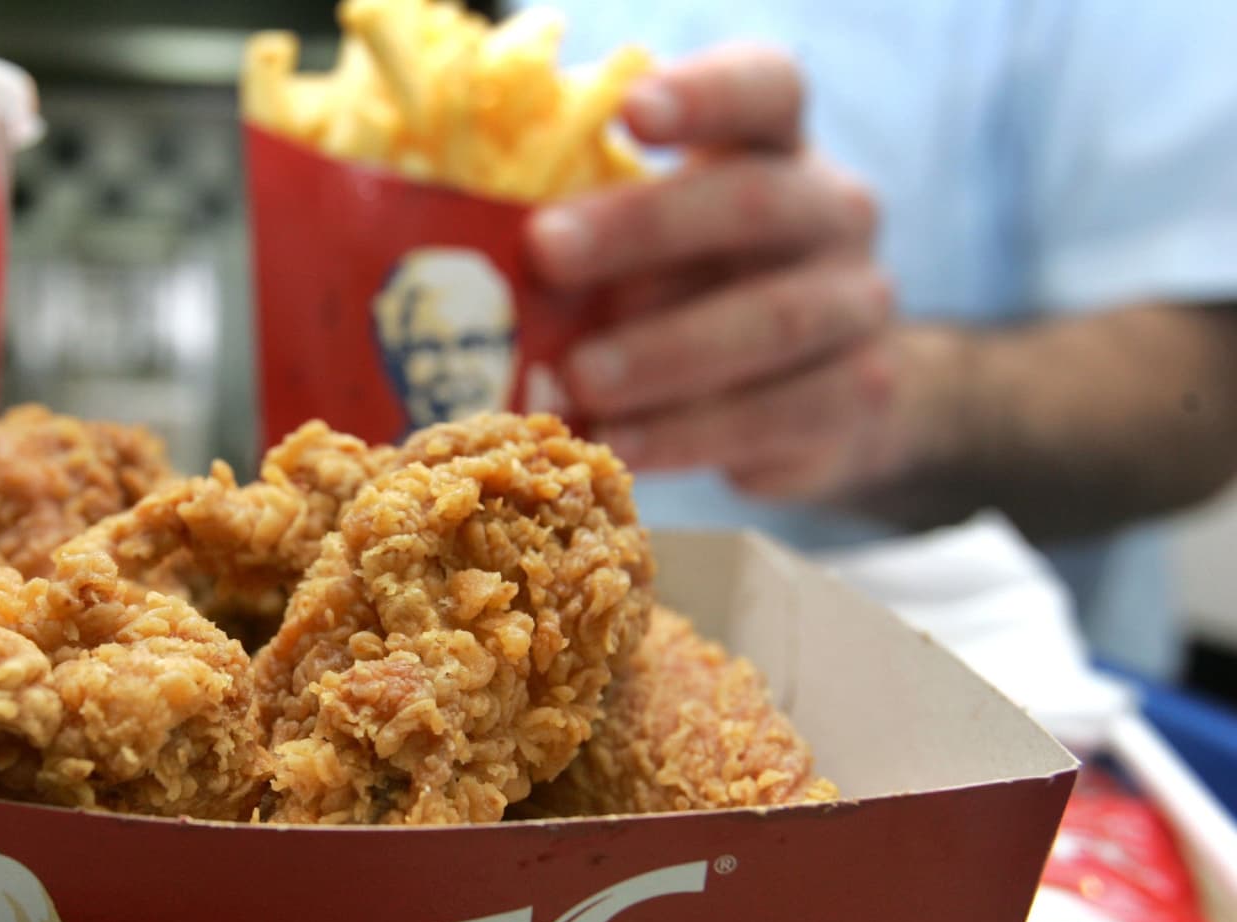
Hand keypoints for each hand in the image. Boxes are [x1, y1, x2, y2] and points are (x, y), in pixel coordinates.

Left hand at [526, 45, 899, 500]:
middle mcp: (832, 211)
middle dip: (640, 230)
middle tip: (547, 251)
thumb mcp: (642, 246)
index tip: (630, 113)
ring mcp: (857, 304)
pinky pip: (778, 414)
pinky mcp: (857, 395)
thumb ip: (582, 229)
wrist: (820, 393)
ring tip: (580, 380)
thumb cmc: (690, 292)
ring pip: (773, 320)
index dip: (703, 94)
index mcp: (775, 146)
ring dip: (663, 352)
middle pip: (752, 203)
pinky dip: (689, 434)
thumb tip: (449, 253)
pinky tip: (621, 446)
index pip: (763, 89)